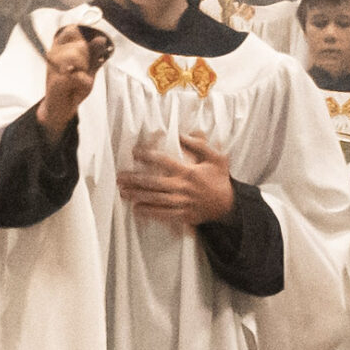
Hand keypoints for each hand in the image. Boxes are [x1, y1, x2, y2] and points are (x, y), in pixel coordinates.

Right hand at [38, 25, 110, 136]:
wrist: (60, 107)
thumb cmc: (72, 86)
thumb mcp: (88, 67)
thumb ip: (94, 53)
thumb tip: (101, 39)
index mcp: (60, 46)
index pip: (72, 30)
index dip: (82, 39)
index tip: (84, 51)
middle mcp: (54, 52)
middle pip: (80, 44)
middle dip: (87, 58)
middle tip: (82, 70)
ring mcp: (53, 65)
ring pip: (77, 57)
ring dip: (84, 70)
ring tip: (79, 78)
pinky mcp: (56, 79)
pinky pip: (79, 75)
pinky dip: (84, 82)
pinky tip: (78, 86)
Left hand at [116, 133, 237, 226]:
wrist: (228, 206)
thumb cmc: (220, 180)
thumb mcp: (216, 158)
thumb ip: (200, 145)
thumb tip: (183, 134)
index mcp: (189, 172)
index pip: (164, 161)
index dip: (147, 156)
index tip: (135, 153)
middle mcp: (183, 188)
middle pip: (154, 182)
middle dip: (135, 180)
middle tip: (120, 177)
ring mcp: (182, 203)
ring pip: (155, 199)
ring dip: (138, 195)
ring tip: (123, 191)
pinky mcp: (182, 215)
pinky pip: (163, 215)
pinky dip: (149, 213)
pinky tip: (136, 209)